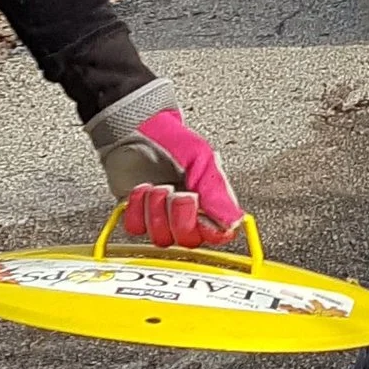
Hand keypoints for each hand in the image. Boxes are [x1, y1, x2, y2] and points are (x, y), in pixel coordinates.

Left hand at [89, 88, 242, 245]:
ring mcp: (163, 218)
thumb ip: (218, 191)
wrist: (135, 129)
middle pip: (189, 240)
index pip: (219, 234)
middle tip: (176, 193)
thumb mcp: (201, 159)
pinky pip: (137, 229)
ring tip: (157, 187)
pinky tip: (143, 191)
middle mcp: (190, 214)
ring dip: (156, 211)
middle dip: (179, 216)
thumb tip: (234, 220)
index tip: (198, 209)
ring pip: (162, 238)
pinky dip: (137, 210)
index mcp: (212, 202)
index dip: (209, 229)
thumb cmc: (171, 140)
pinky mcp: (139, 216)